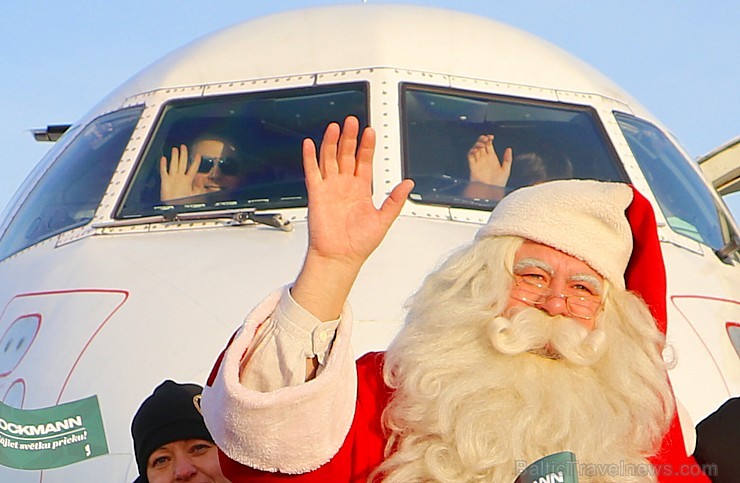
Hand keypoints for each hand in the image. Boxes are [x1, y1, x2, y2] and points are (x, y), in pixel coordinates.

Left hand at [159, 144, 201, 201]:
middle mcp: (180, 177)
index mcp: (188, 180)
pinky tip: (163, 159)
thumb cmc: (183, 203)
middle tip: (183, 146)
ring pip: (174, 164)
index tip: (198, 155)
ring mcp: (172, 178)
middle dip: (183, 154)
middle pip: (182, 163)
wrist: (173, 207)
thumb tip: (203, 184)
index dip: (196, 161)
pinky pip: (163, 170)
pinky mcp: (164, 181)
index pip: (193, 168)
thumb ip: (198, 188)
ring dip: (174, 156)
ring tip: (175, 149)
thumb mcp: (195, 196)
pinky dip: (163, 164)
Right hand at [291, 116, 413, 320]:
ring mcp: (330, 188)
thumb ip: (395, 200)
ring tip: (335, 127)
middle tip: (352, 121)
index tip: (370, 131)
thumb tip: (408, 184)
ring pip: (330, 159)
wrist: (340, 257)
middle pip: (346, 155)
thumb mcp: (384, 220)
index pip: (364, 161)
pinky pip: (312, 172)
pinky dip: (310, 157)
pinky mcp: (317, 194)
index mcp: (361, 190)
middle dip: (349, 138)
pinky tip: (310, 144)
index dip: (367, 146)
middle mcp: (345, 186)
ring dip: (332, 142)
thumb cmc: (359, 244)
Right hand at [467, 134, 512, 185]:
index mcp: (492, 158)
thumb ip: (508, 159)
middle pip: (481, 144)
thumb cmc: (499, 184)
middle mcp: (484, 159)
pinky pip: (470, 156)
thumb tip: (509, 149)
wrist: (491, 192)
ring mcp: (478, 162)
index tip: (491, 137)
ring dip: (477, 144)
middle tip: (485, 138)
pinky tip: (476, 149)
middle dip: (482, 139)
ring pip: (475, 149)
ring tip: (482, 144)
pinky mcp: (473, 166)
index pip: (489, 145)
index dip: (489, 139)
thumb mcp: (506, 170)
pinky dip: (472, 151)